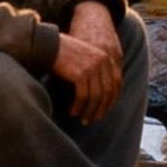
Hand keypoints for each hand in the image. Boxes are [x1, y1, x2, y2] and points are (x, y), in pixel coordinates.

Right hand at [53, 2, 122, 123]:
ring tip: (83, 120)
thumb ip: (96, 72)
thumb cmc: (66, 55)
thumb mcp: (86, 59)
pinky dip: (78, 107)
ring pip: (95, 96)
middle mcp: (102, 61)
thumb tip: (102, 96)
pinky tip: (73, 112)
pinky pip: (83, 96)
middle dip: (100, 108)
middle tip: (93, 120)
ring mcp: (92, 67)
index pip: (115, 83)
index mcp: (106, 57)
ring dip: (89, 111)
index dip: (111, 100)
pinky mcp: (80, 73)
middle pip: (107, 91)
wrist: (50, 46)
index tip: (104, 111)